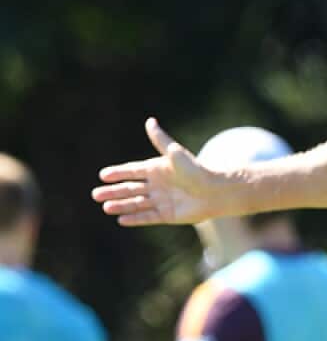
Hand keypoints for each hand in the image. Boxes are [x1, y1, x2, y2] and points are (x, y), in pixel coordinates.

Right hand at [93, 118, 223, 225]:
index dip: (118, 173)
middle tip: (95, 195)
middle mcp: (157, 185)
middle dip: (113, 192)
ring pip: (136, 203)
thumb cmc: (196, 171)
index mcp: (157, 170)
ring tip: (105, 207)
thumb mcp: (175, 154)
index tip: (103, 175)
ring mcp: (161, 200)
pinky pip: (147, 217)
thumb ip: (161, 140)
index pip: (132, 171)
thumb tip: (150, 121)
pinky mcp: (167, 215)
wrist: (216, 192)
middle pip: (130, 189)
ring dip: (121, 205)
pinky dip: (135, 219)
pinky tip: (121, 220)